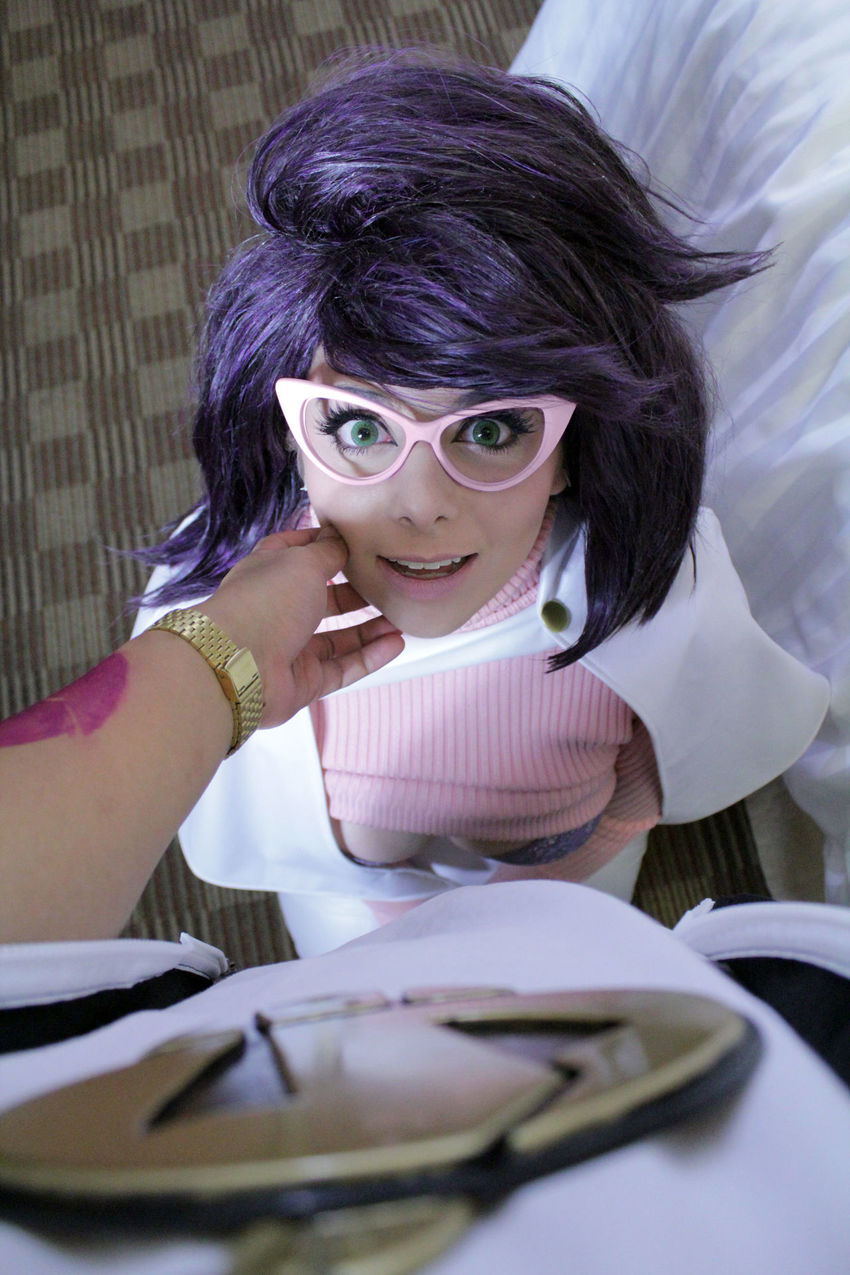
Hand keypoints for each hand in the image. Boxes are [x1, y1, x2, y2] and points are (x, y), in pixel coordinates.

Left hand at [202, 526, 403, 725]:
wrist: (241, 664)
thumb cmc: (265, 603)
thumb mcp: (302, 562)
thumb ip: (327, 552)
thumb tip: (340, 540)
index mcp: (267, 575)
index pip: (292, 553)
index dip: (318, 545)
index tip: (349, 541)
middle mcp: (277, 611)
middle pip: (321, 600)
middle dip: (354, 594)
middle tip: (385, 586)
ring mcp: (290, 648)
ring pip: (337, 638)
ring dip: (369, 629)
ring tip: (399, 619)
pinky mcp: (303, 681)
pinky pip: (342, 668)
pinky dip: (369, 657)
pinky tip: (394, 644)